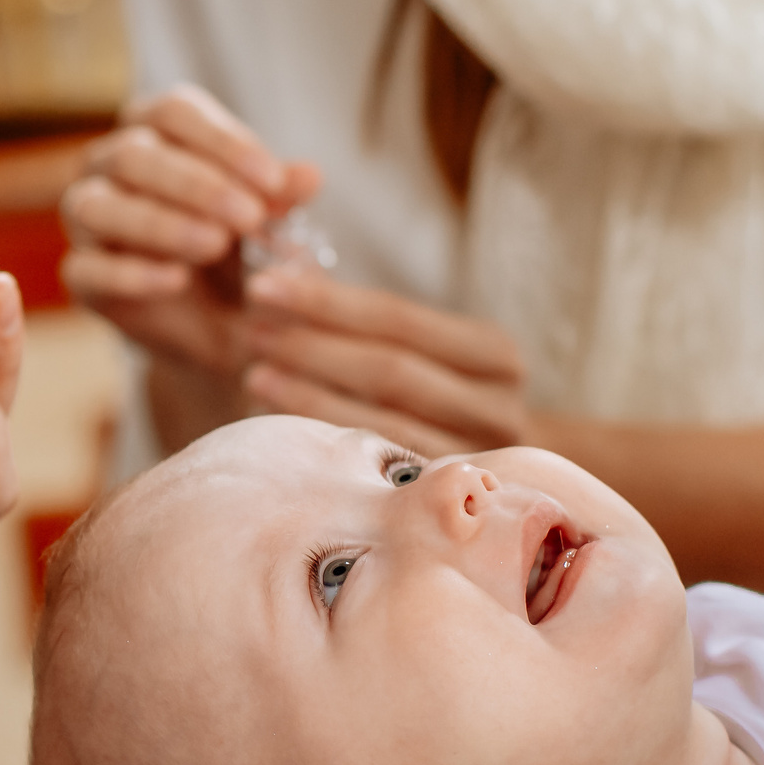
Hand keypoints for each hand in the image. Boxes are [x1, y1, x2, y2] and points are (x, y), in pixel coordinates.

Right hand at [59, 86, 317, 376]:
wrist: (221, 325)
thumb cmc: (242, 251)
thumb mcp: (268, 223)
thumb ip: (281, 198)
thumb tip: (309, 176)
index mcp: (154, 131)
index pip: (174, 112)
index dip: (223, 142)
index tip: (274, 181)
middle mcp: (109, 165)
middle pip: (135, 154)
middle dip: (197, 185)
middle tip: (250, 217)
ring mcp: (87, 220)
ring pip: (99, 206)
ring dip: (160, 223)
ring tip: (215, 245)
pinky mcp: (81, 275)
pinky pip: (89, 268)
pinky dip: (132, 273)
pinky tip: (177, 280)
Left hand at [242, 264, 530, 454]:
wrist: (511, 476)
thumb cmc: (444, 395)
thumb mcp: (428, 350)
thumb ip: (370, 321)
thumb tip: (285, 268)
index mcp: (494, 353)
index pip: (397, 316)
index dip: (326, 300)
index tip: (263, 285)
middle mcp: (496, 404)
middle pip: (389, 370)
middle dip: (312, 348)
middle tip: (252, 331)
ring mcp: (477, 458)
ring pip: (380, 421)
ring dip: (309, 396)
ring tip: (255, 374)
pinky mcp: (446, 496)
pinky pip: (377, 464)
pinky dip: (326, 439)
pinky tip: (281, 423)